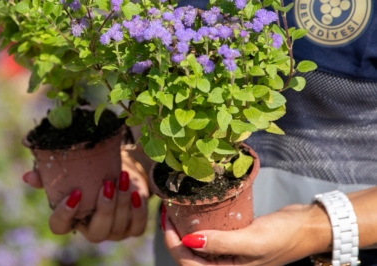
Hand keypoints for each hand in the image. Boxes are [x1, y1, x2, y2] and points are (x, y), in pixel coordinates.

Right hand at [23, 149, 149, 242]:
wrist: (118, 168)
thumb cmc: (88, 170)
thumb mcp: (70, 169)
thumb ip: (48, 174)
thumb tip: (28, 177)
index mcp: (71, 218)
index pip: (59, 227)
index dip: (65, 215)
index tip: (75, 194)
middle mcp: (91, 229)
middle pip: (96, 233)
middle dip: (104, 210)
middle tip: (107, 184)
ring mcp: (113, 232)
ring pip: (118, 228)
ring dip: (121, 204)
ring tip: (123, 178)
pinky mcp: (132, 228)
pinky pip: (137, 227)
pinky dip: (138, 211)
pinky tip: (136, 193)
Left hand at [163, 203, 331, 265]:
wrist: (308, 227)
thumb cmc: (284, 236)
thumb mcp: (252, 239)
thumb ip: (221, 243)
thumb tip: (190, 241)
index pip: (189, 263)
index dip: (173, 244)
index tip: (166, 221)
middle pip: (190, 257)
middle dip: (174, 238)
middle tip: (167, 214)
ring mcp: (231, 257)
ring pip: (198, 248)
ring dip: (184, 233)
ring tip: (175, 213)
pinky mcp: (234, 244)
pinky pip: (210, 240)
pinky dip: (199, 229)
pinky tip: (193, 215)